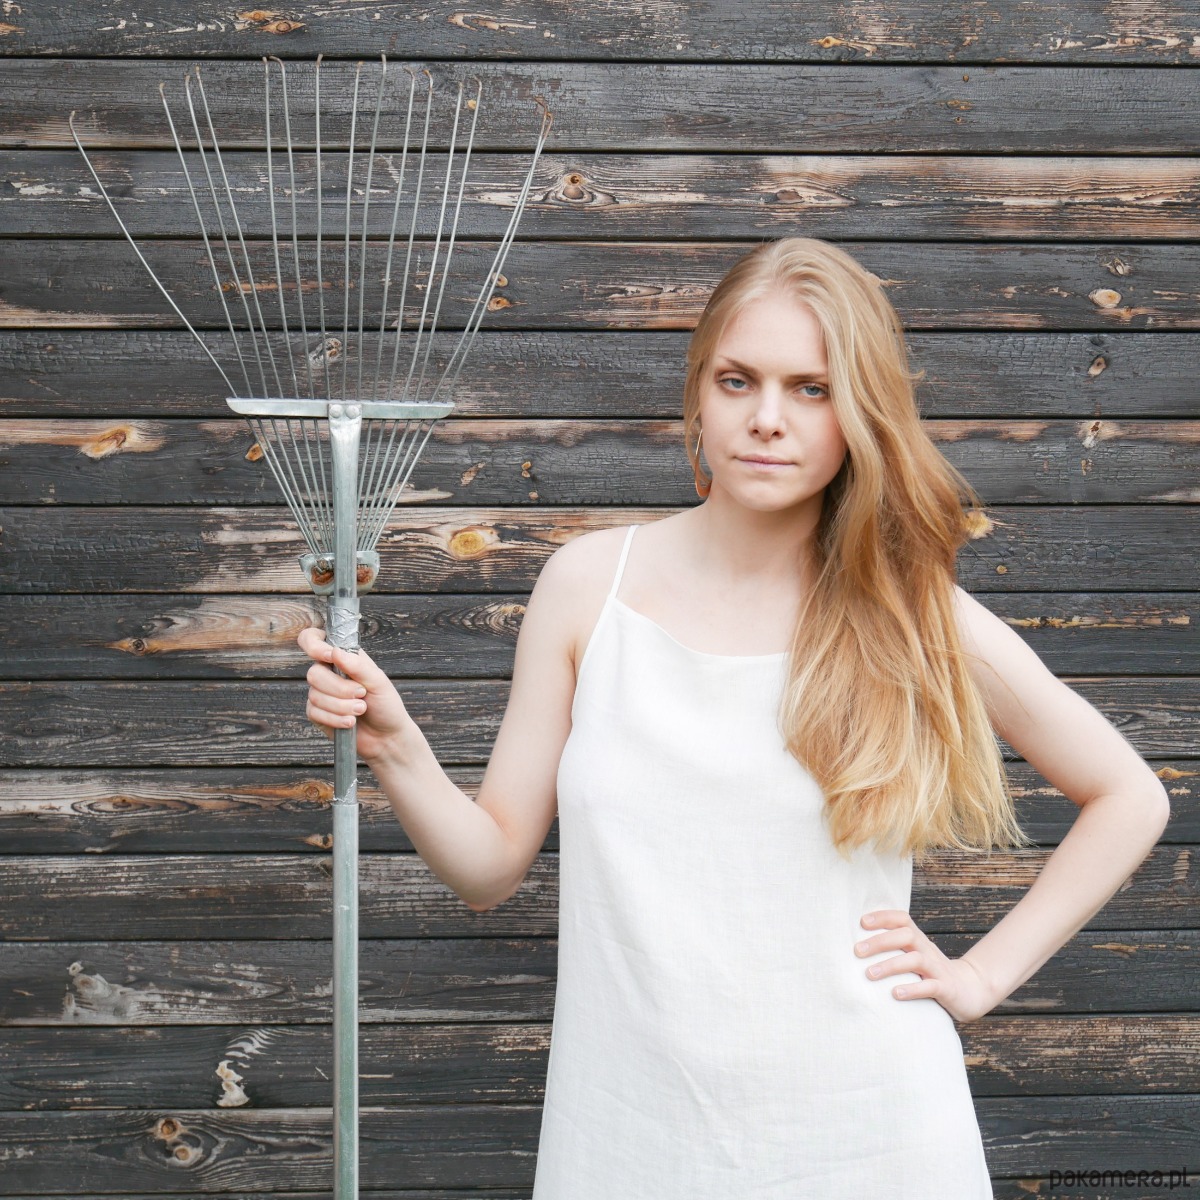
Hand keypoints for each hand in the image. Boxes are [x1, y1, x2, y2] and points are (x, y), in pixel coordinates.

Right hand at [298, 625, 417, 765]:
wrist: (386, 736)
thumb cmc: (386, 705)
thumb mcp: (378, 681)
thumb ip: (357, 665)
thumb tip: (334, 651)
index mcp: (343, 658)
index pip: (314, 640)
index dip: (315, 646)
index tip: (330, 657)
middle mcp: (328, 673)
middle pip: (314, 673)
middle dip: (340, 688)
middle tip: (362, 695)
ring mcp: (320, 694)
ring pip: (315, 695)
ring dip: (341, 706)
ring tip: (361, 710)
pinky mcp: (317, 714)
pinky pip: (315, 713)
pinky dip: (335, 719)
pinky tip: (350, 722)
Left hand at [854, 909, 996, 1023]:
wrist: (971, 990)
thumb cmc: (932, 973)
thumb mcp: (914, 956)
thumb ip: (894, 949)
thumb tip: (858, 945)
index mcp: (918, 940)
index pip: (902, 919)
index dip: (883, 917)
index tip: (862, 922)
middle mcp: (927, 950)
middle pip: (906, 936)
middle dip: (880, 942)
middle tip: (857, 951)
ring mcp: (938, 969)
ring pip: (915, 960)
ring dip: (890, 965)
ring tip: (869, 974)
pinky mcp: (946, 989)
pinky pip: (930, 986)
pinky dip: (912, 989)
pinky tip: (895, 994)